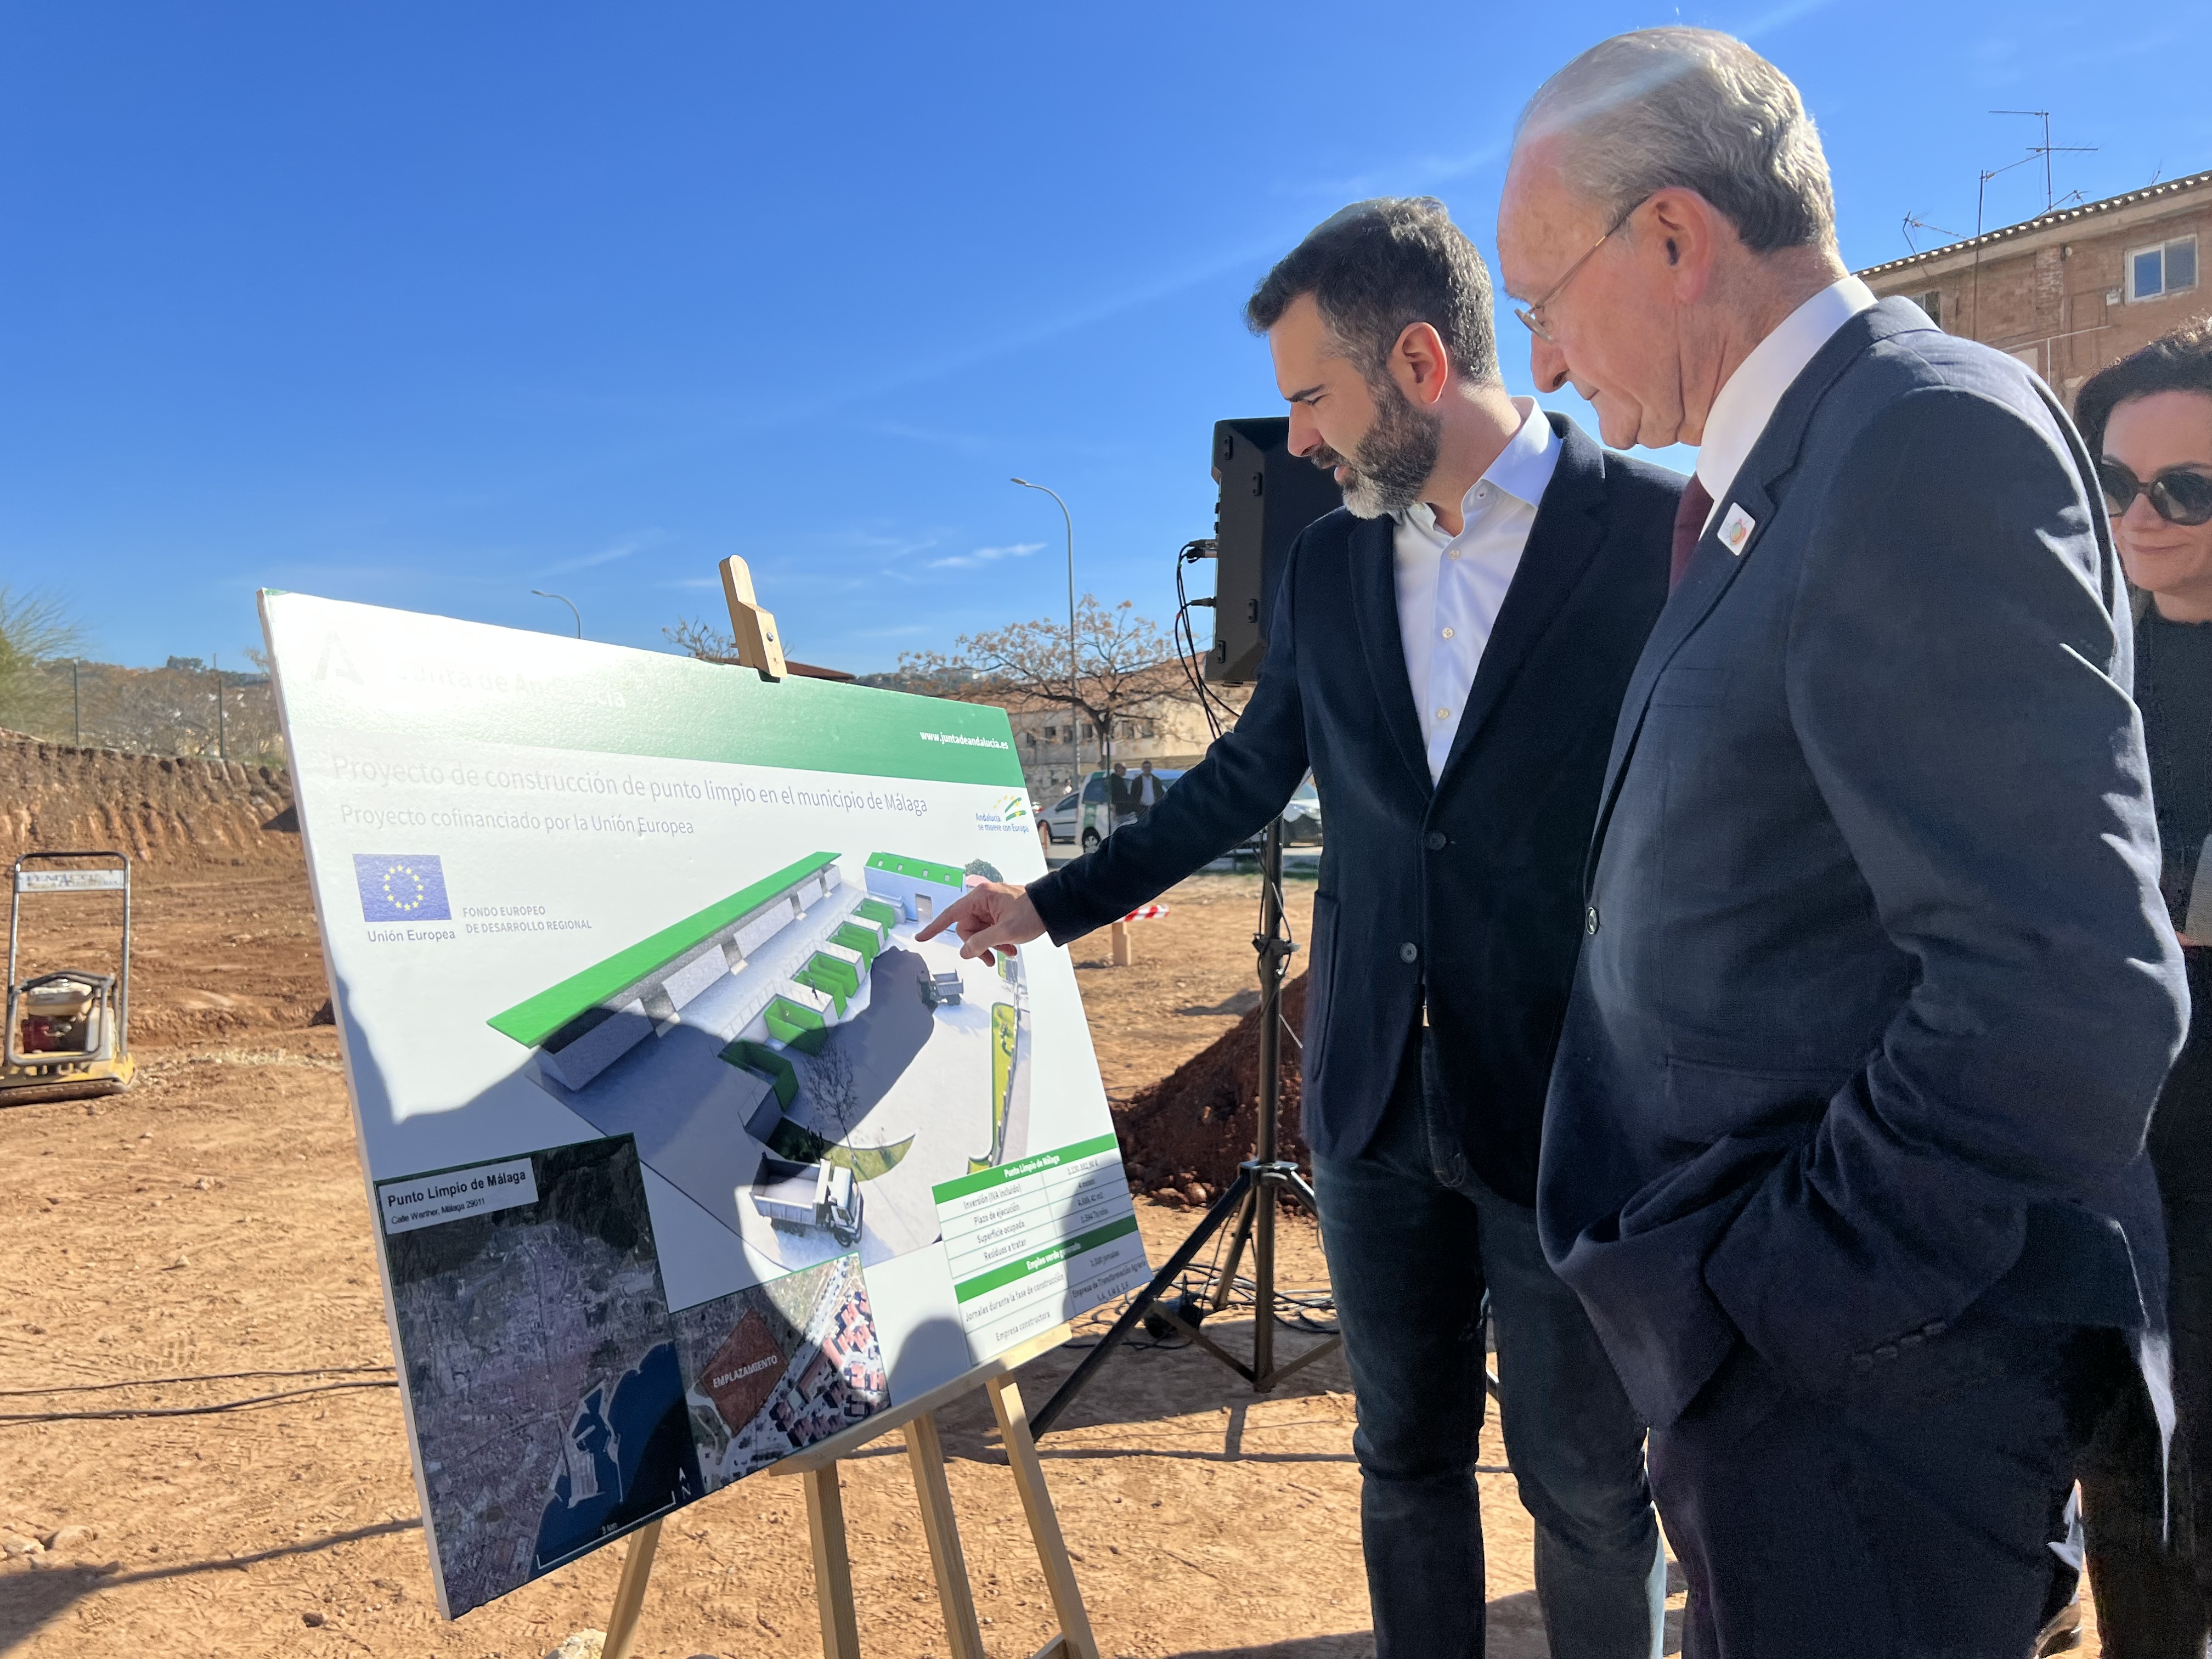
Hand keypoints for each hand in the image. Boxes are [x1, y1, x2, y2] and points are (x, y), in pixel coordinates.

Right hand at [915, 881, 1045, 963]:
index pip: (951, 914)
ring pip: (979, 932)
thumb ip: (982, 942)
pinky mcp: (999, 913)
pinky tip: (1011, 948)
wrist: (1054, 907)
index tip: (921, 938)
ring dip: (991, 945)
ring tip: (1008, 952)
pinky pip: (990, 931)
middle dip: (978, 945)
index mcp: (981, 897)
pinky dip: (998, 941)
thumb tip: (964, 952)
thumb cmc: (1032, 913)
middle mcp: (983, 900)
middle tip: (991, 959)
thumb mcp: (1006, 931)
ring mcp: (991, 907)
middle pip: (967, 928)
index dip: (935, 927)